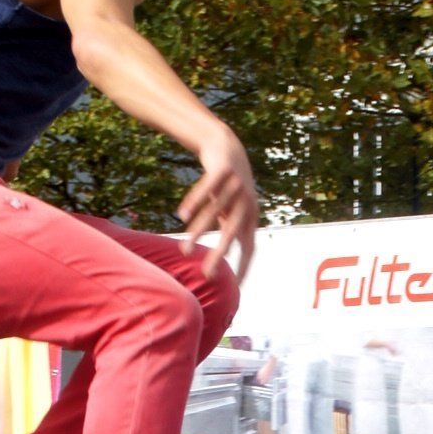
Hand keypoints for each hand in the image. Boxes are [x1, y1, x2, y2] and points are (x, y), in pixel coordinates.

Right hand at [177, 126, 258, 284]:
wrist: (226, 146)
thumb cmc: (229, 186)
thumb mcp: (232, 208)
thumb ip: (230, 228)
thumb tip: (222, 256)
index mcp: (251, 217)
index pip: (250, 247)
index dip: (245, 267)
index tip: (237, 287)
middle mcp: (246, 203)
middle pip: (231, 233)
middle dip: (218, 255)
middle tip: (206, 275)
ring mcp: (236, 186)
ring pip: (213, 213)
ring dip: (198, 232)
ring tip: (184, 250)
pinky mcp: (223, 170)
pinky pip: (206, 189)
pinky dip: (194, 202)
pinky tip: (181, 216)